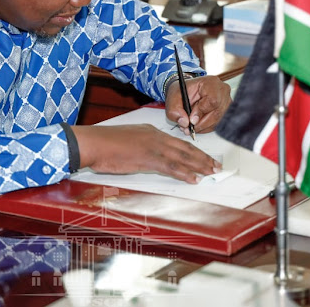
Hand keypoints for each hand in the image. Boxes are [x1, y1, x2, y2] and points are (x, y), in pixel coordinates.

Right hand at [71, 124, 219, 183]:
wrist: (94, 143)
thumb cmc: (104, 144)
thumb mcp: (126, 141)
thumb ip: (140, 147)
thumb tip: (146, 156)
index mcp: (150, 131)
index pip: (177, 141)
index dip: (193, 150)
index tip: (203, 157)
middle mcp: (155, 137)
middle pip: (185, 148)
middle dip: (202, 157)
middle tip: (216, 165)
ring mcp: (153, 147)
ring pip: (182, 157)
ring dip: (199, 166)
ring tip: (211, 173)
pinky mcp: (148, 158)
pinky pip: (171, 167)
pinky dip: (184, 173)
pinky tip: (194, 179)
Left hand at [165, 75, 231, 135]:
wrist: (188, 92)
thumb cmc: (183, 92)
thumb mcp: (173, 98)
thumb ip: (175, 110)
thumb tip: (184, 122)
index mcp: (211, 82)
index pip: (212, 99)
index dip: (202, 112)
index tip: (191, 120)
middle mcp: (222, 91)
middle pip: (217, 112)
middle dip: (201, 123)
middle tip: (189, 127)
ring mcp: (226, 101)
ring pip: (218, 120)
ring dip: (203, 127)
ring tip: (191, 127)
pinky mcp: (226, 110)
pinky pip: (218, 123)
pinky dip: (207, 127)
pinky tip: (198, 125)